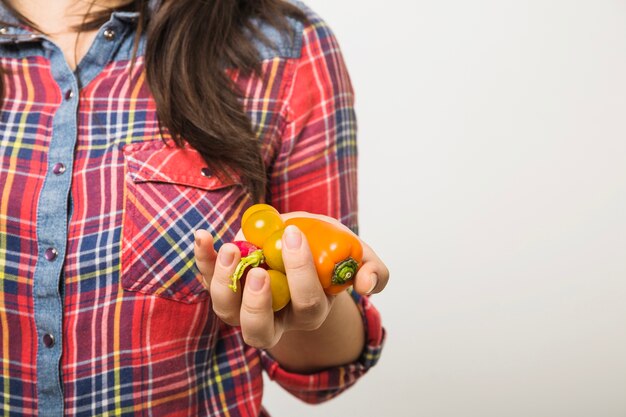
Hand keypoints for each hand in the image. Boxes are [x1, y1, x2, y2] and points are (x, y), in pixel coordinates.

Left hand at [194, 213, 388, 349]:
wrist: (299, 240)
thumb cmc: (328, 250)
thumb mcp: (356, 255)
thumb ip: (371, 270)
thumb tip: (367, 286)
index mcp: (308, 311)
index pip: (306, 303)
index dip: (300, 274)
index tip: (295, 235)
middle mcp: (274, 317)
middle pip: (259, 329)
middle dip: (256, 303)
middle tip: (259, 271)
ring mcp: (243, 304)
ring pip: (226, 311)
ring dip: (222, 282)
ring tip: (230, 248)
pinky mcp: (224, 284)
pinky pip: (206, 280)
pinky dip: (202, 260)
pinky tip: (203, 236)